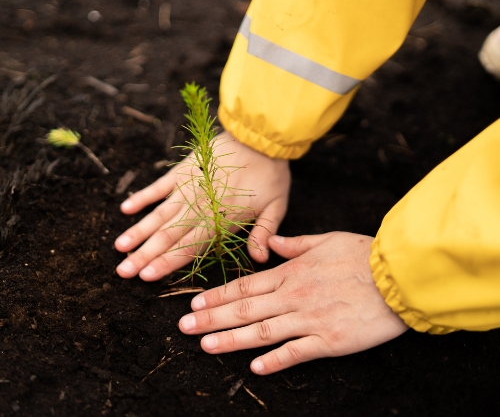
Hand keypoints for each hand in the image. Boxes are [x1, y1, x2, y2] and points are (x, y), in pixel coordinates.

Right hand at [114, 131, 290, 280]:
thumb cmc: (271, 173)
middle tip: (122, 272)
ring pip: (159, 214)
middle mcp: (199, 206)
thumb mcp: (277, 206)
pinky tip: (126, 209)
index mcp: (221, 219)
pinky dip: (143, 197)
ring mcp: (188, 187)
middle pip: (168, 235)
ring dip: (138, 231)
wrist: (259, 136)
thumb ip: (264, 232)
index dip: (167, 263)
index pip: (190, 247)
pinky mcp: (183, 170)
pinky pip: (159, 186)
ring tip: (119, 247)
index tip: (146, 277)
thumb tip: (259, 259)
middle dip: (144, 255)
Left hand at [178, 232, 407, 374]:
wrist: (399, 275)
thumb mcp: (326, 240)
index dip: (218, 296)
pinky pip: (296, 353)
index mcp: (292, 272)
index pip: (246, 286)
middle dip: (212, 319)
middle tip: (184, 328)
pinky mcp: (330, 341)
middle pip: (245, 310)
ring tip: (206, 346)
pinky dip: (274, 361)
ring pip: (262, 332)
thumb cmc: (363, 253)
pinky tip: (255, 367)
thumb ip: (295, 243)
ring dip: (231, 340)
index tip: (195, 304)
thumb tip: (272, 242)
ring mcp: (311, 320)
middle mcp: (295, 296)